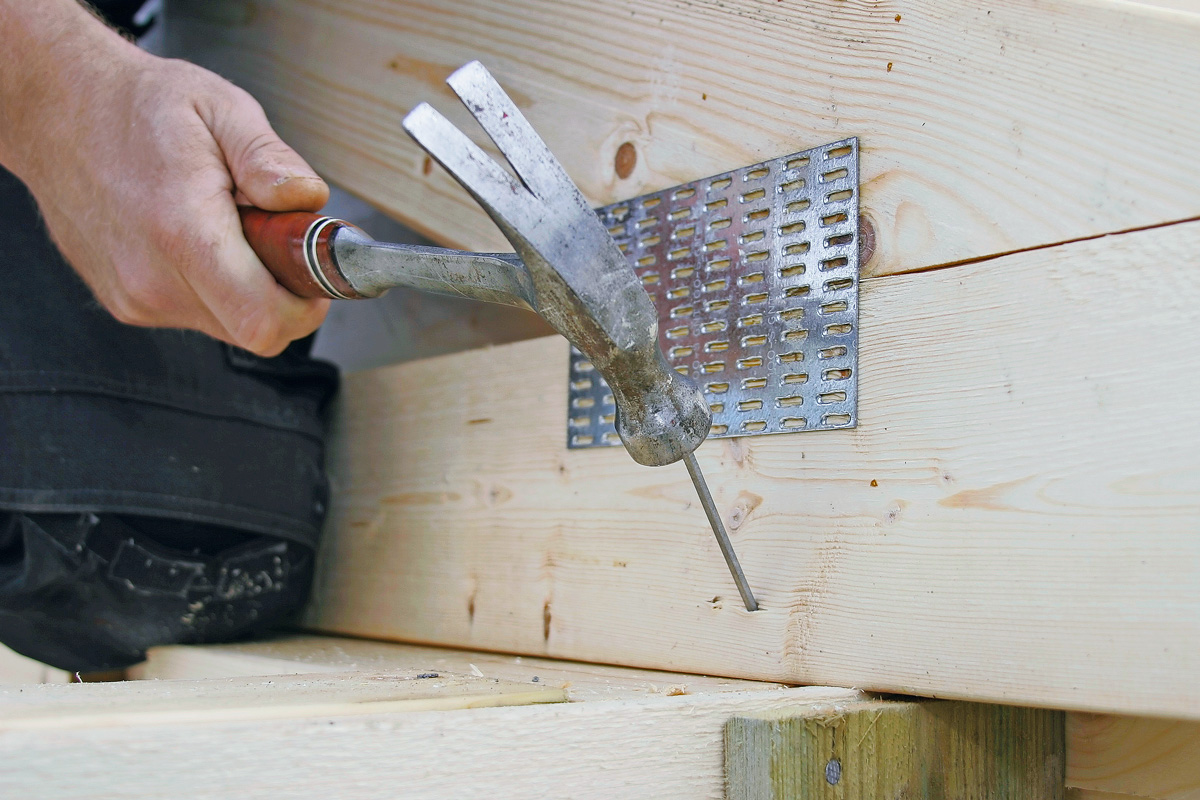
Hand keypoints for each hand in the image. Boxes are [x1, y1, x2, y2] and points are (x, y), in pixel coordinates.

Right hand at [0, 2, 329, 355]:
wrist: (59, 111)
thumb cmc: (139, 107)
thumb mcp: (221, 108)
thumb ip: (269, 159)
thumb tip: (307, 200)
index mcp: (184, 231)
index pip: (263, 320)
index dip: (305, 307)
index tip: (313, 274)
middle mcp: (153, 278)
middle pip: (253, 330)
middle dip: (282, 295)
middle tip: (277, 242)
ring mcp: (135, 296)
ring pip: (226, 325)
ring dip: (247, 290)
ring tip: (232, 231)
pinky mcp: (126, 302)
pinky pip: (194, 314)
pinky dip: (213, 287)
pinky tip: (198, 240)